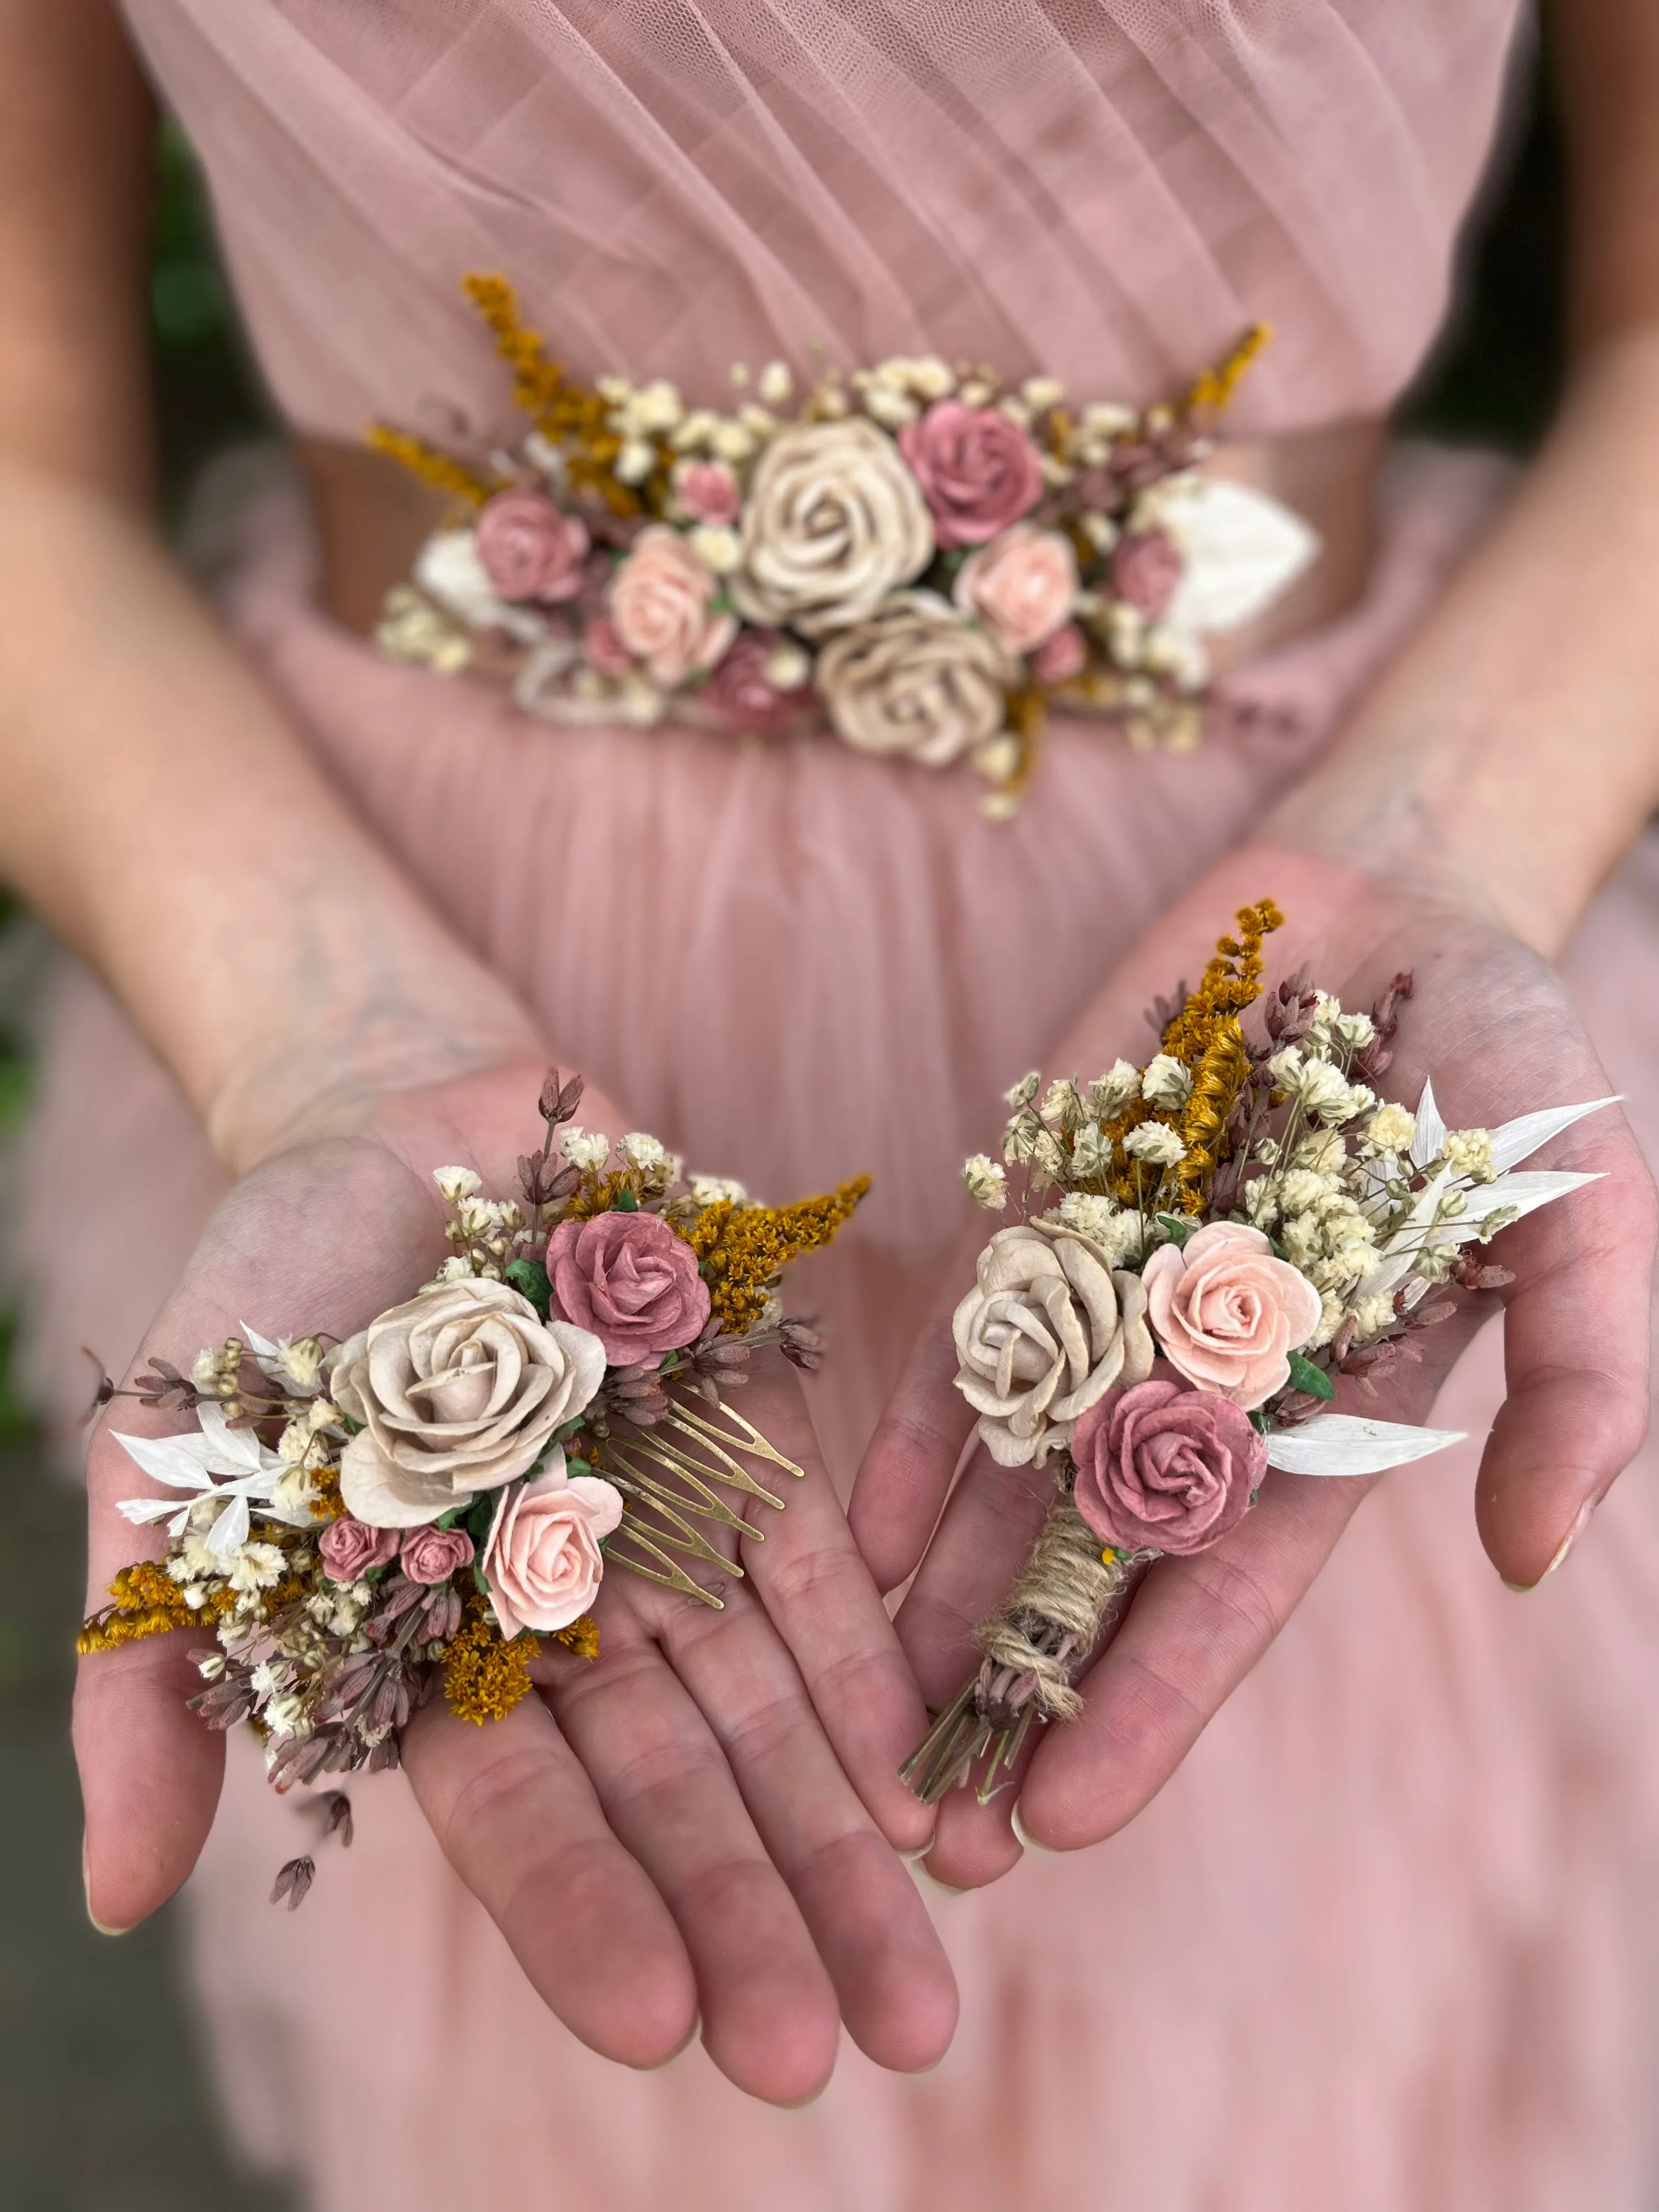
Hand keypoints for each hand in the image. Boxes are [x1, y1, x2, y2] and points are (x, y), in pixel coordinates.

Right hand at [75, 1059, 955, 2103]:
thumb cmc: (259, 1302)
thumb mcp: (171, 1475)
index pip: (517, 1815)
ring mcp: (661, 1532)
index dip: (591, 1912)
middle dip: (763, 1909)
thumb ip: (151, 1676)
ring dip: (847, 1832)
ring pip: (765, 1705)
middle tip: (856, 2042)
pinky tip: (936, 1792)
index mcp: (432, 1658)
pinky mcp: (742, 1438)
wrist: (388, 1119)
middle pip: (673, 1785)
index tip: (671, 2024)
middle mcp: (563, 1619)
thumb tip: (117, 1898)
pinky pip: (816, 1568)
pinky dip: (871, 1671)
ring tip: (929, 1969)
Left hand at [851, 845, 1656, 1887]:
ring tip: (857, 1723)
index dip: (1150, 1700)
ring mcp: (1106, 1307)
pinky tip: (848, 1538)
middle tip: (928, 1834)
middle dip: (1016, 1691)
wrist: (1389, 898)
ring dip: (935, 1601)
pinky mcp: (1039, 1220)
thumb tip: (1534, 1557)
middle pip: (1093, 1568)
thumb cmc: (1505, 1065)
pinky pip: (961, 1347)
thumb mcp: (1579, 1213)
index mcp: (1324, 1418)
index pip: (1227, 1592)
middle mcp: (1202, 1388)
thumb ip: (1578, 1379)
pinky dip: (909, 1438)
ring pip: (1004, 1480)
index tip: (1067, 1814)